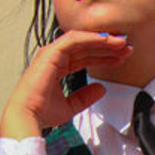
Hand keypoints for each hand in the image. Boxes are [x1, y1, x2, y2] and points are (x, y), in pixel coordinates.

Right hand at [0, 30, 132, 137]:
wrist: (28, 116)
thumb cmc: (42, 112)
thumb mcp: (71, 106)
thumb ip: (86, 97)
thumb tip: (101, 89)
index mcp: (58, 67)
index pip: (85, 57)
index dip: (104, 56)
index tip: (121, 58)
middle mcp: (55, 57)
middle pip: (86, 47)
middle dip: (107, 47)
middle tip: (126, 47)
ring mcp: (52, 53)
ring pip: (82, 40)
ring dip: (102, 40)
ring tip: (120, 42)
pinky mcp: (51, 52)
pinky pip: (74, 40)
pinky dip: (90, 38)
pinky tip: (106, 40)